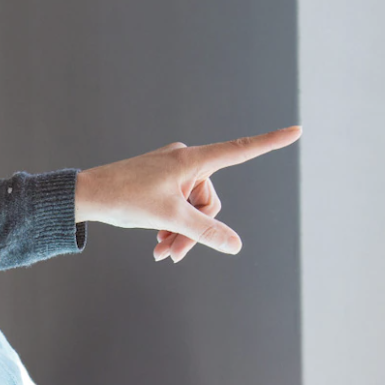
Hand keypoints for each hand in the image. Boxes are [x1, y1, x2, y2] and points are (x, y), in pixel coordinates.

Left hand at [73, 127, 300, 260]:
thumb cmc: (126, 200)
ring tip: (161, 252)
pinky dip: (171, 224)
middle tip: (172, 255)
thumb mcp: (170, 219)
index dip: (270, 142)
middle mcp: (186, 159)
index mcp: (193, 160)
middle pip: (209, 200)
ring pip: (192, 208)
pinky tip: (158, 243)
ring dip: (180, 232)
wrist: (87, 195)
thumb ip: (206, 232)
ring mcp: (173, 169)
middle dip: (194, 229)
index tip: (297, 129)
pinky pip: (178, 203)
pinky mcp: (160, 179)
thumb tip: (236, 246)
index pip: (241, 151)